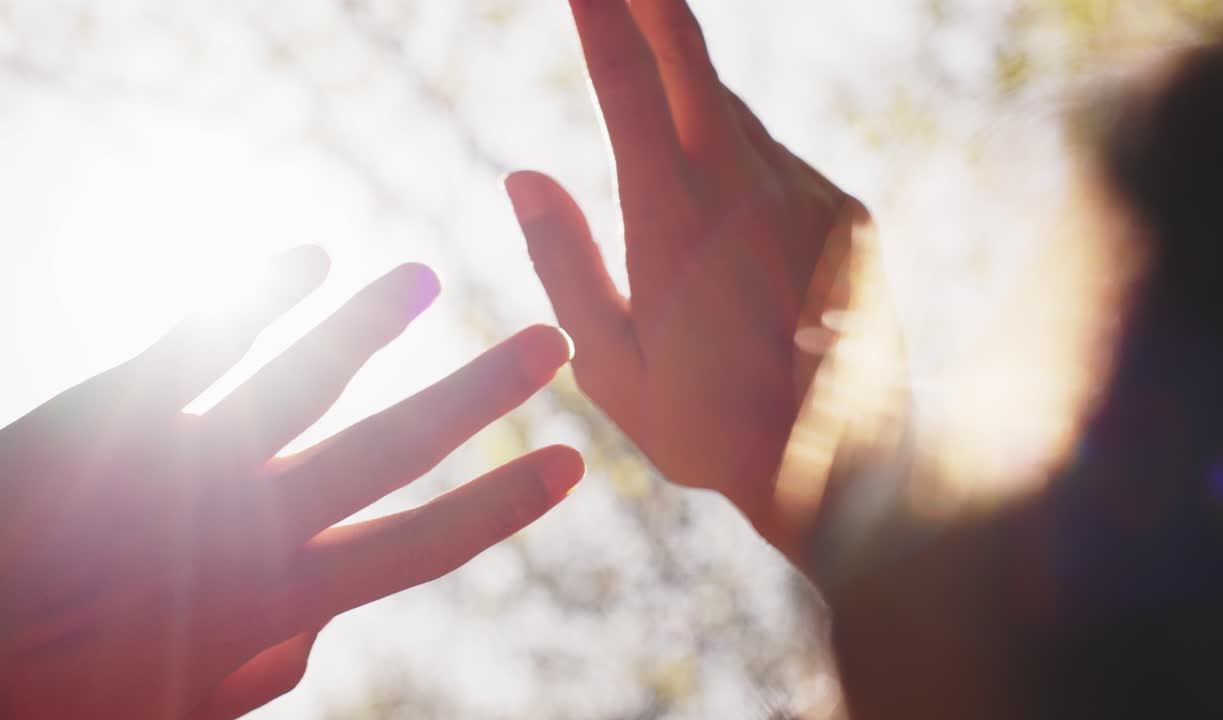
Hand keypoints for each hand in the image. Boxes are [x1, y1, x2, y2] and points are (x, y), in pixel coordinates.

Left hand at [0, 246, 582, 718]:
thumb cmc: (63, 697)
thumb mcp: (182, 706)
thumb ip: (262, 670)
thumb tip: (317, 630)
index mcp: (275, 604)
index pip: (421, 547)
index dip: (502, 504)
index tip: (571, 462)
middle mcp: (249, 525)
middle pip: (392, 448)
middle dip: (480, 394)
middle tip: (549, 342)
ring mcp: (182, 461)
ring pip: (303, 378)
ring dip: (372, 324)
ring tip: (425, 277)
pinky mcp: (111, 416)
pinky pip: (198, 340)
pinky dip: (257, 296)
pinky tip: (307, 258)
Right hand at [506, 0, 881, 569]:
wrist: (843, 467)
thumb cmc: (708, 429)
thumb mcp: (610, 367)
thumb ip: (564, 263)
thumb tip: (523, 176)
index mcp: (672, 220)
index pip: (626, 83)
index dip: (600, 14)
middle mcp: (745, 188)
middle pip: (692, 58)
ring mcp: (804, 194)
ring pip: (734, 108)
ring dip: (690, 83)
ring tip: (652, 76)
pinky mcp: (844, 213)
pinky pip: (776, 156)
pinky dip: (738, 149)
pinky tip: (723, 199)